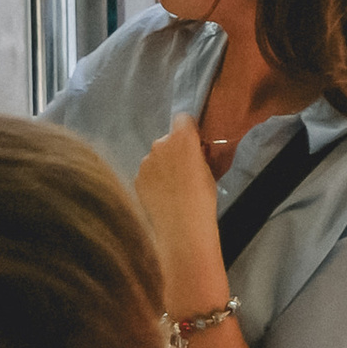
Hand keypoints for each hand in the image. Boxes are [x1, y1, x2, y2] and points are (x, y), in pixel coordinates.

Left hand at [135, 117, 226, 303]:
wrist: (181, 228)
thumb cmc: (203, 198)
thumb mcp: (210, 171)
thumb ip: (199, 154)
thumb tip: (195, 151)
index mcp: (182, 138)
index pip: (182, 118)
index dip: (188, 130)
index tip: (194, 145)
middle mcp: (160, 144)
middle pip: (167, 140)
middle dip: (174, 151)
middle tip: (184, 172)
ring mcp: (145, 162)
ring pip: (155, 158)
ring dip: (162, 167)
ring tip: (172, 190)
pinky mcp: (136, 179)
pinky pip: (147, 174)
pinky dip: (153, 182)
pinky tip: (162, 198)